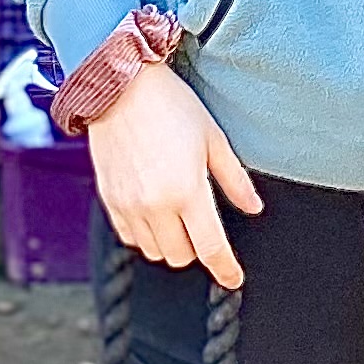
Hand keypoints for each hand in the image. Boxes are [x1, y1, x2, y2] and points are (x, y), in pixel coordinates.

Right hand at [84, 61, 262, 286]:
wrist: (120, 86)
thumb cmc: (170, 105)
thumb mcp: (213, 138)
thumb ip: (234, 179)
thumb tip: (253, 207)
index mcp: (186, 191)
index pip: (211, 248)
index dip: (225, 269)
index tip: (233, 278)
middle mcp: (155, 205)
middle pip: (181, 256)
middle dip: (197, 249)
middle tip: (203, 226)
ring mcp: (128, 205)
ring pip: (154, 251)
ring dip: (170, 243)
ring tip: (178, 214)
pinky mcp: (109, 199)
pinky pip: (129, 236)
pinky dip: (145, 234)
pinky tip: (154, 211)